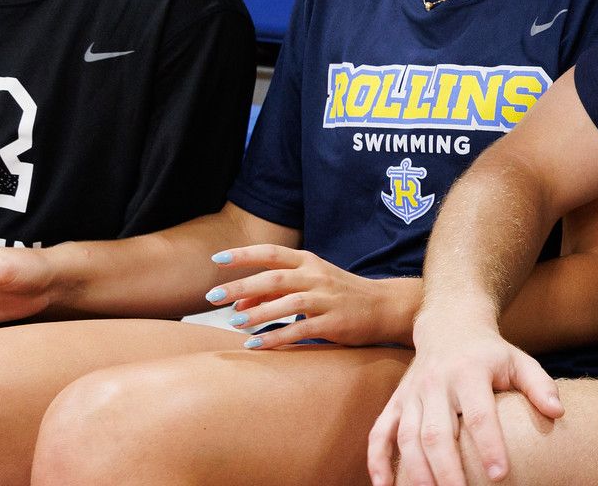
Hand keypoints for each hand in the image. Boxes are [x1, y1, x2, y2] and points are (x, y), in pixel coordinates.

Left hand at [210, 244, 420, 348]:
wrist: (385, 307)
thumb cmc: (341, 295)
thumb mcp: (311, 284)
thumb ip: (276, 290)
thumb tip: (238, 305)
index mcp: (310, 262)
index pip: (272, 253)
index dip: (244, 255)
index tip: (217, 259)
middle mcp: (317, 276)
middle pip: (274, 277)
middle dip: (241, 287)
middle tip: (213, 297)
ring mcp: (327, 299)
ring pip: (287, 303)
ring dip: (257, 313)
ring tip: (234, 324)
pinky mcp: (334, 323)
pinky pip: (300, 330)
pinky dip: (276, 337)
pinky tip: (256, 344)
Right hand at [368, 322, 563, 485]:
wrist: (449, 325)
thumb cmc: (490, 353)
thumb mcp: (518, 361)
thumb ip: (539, 385)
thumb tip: (557, 412)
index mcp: (469, 372)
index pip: (478, 414)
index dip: (489, 445)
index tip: (500, 475)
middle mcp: (435, 383)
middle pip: (437, 432)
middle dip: (447, 468)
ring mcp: (411, 393)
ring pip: (407, 436)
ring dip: (415, 471)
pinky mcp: (395, 402)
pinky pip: (379, 433)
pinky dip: (377, 460)